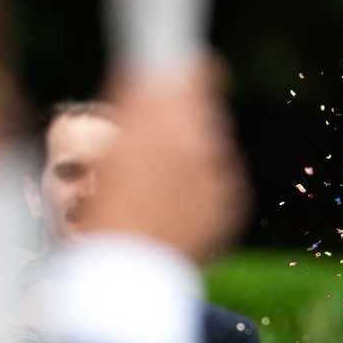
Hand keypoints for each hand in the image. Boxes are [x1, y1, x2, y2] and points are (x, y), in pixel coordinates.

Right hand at [83, 58, 247, 262]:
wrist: (129, 271)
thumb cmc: (108, 210)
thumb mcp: (109, 149)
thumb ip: (132, 102)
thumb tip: (142, 70)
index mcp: (166, 122)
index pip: (200, 75)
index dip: (192, 74)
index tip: (184, 78)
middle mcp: (201, 142)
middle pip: (203, 113)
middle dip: (181, 123)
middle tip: (153, 150)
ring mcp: (220, 174)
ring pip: (213, 146)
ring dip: (193, 157)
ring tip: (161, 189)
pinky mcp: (233, 201)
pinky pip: (223, 179)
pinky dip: (205, 188)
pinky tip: (178, 207)